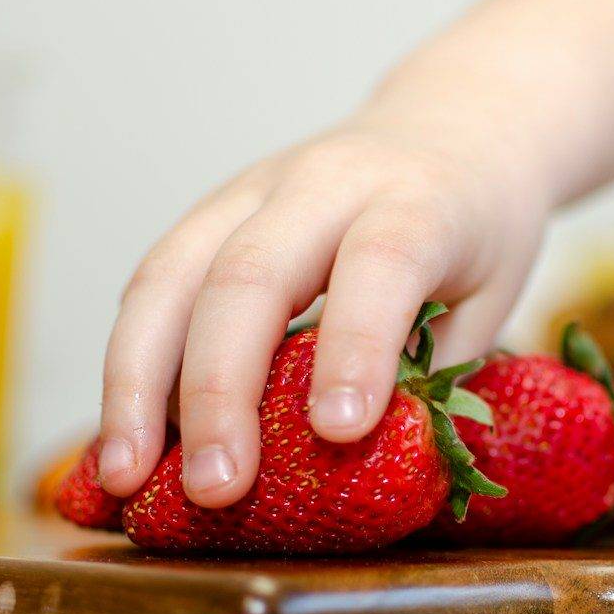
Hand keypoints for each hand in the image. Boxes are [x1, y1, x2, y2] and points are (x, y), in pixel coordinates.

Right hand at [95, 112, 548, 507]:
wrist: (449, 125)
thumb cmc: (475, 229)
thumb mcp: (490, 297)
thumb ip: (434, 374)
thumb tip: (362, 467)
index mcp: (416, 200)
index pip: (380, 264)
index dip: (355, 345)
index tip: (339, 431)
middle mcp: (323, 184)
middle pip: (249, 273)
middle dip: (220, 389)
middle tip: (214, 488)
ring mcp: (251, 192)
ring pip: (172, 275)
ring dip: (136, 384)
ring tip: (122, 475)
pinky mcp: (208, 214)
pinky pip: (152, 285)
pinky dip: (131, 365)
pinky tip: (123, 435)